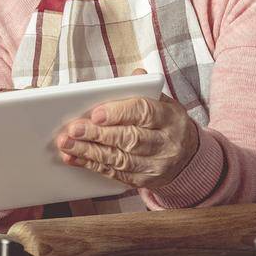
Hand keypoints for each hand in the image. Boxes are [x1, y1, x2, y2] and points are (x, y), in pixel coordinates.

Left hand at [56, 70, 197, 189]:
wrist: (188, 157)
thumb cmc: (166, 122)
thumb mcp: (164, 101)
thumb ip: (145, 88)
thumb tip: (136, 74)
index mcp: (170, 118)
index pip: (144, 113)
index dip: (118, 113)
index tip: (96, 113)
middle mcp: (166, 143)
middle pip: (130, 139)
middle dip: (98, 134)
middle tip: (73, 128)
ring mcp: (156, 165)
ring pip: (120, 159)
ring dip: (89, 152)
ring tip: (67, 143)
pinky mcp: (144, 181)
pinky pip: (116, 174)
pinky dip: (92, 166)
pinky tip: (74, 158)